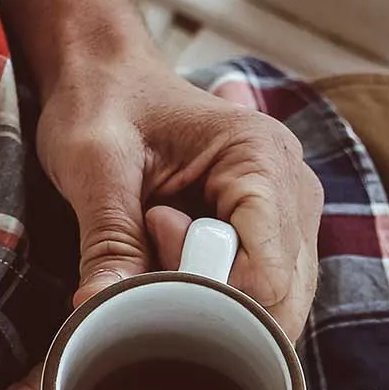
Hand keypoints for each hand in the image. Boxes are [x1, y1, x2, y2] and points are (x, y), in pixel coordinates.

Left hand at [33, 48, 325, 339]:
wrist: (106, 77)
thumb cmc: (101, 105)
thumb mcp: (93, 166)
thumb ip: (107, 241)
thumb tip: (99, 312)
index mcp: (262, 159)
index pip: (266, 274)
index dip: (202, 282)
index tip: (149, 230)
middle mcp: (295, 189)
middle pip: (278, 299)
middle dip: (206, 297)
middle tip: (147, 238)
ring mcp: (290, 217)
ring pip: (271, 305)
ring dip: (206, 297)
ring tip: (155, 236)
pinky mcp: (273, 236)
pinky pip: (257, 295)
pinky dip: (209, 294)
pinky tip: (169, 255)